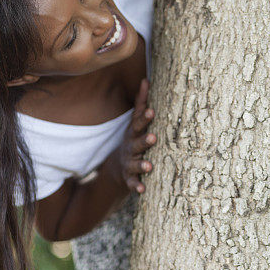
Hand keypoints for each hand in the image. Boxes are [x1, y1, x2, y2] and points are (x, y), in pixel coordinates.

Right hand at [117, 78, 155, 193]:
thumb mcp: (134, 122)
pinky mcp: (129, 177)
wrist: (116, 167)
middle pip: (137, 143)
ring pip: (135, 163)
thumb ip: (141, 102)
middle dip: (144, 140)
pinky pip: (132, 182)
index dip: (145, 117)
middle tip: (153, 138)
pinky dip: (136, 186)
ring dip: (141, 164)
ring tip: (149, 166)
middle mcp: (130, 147)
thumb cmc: (132, 138)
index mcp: (133, 133)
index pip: (139, 124)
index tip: (153, 111)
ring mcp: (128, 162)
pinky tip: (142, 190)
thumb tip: (146, 79)